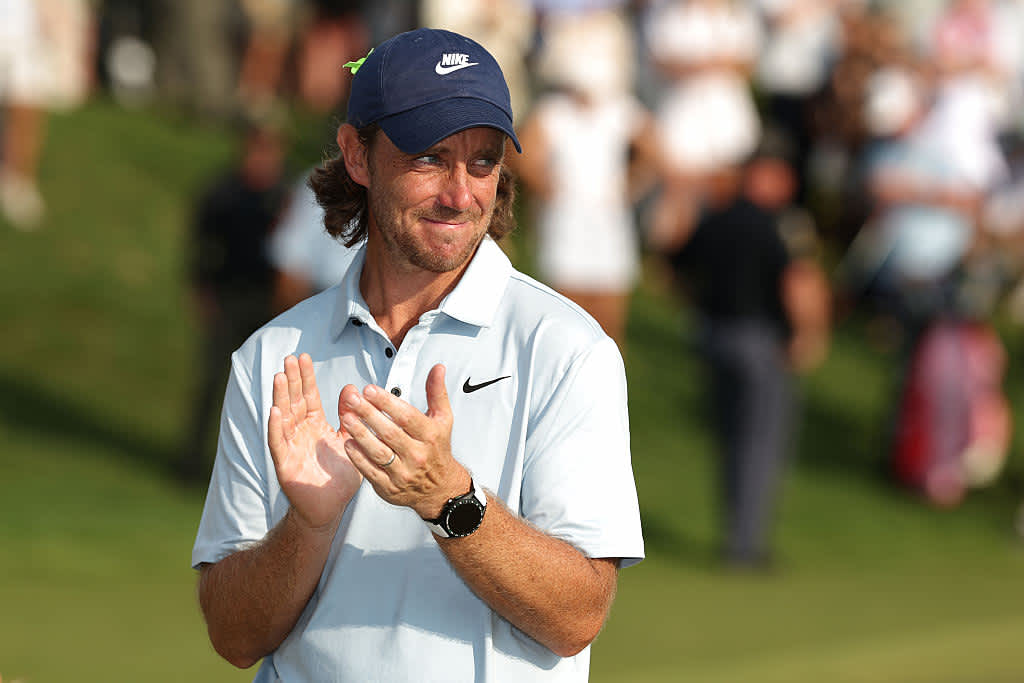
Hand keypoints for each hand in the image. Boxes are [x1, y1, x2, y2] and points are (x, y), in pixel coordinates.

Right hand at [268, 353, 362, 531]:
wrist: (329, 508)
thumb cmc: (339, 476)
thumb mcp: (348, 441)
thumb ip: (348, 416)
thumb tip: (351, 388)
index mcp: (315, 426)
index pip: (309, 396)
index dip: (305, 377)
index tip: (303, 357)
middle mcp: (300, 433)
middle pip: (294, 401)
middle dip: (292, 380)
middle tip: (290, 358)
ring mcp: (290, 446)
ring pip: (283, 417)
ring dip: (280, 397)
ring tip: (279, 376)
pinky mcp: (285, 463)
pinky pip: (279, 442)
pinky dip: (276, 427)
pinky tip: (274, 411)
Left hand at [338, 364, 470, 519]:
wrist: (440, 489)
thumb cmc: (437, 449)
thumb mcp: (442, 419)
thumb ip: (436, 392)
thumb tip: (437, 368)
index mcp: (430, 436)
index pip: (407, 417)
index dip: (387, 402)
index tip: (370, 390)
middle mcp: (417, 455)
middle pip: (390, 432)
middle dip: (369, 414)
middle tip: (352, 399)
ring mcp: (403, 473)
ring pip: (379, 452)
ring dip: (361, 434)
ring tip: (346, 417)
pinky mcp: (390, 487)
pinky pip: (371, 472)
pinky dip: (358, 458)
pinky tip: (348, 443)